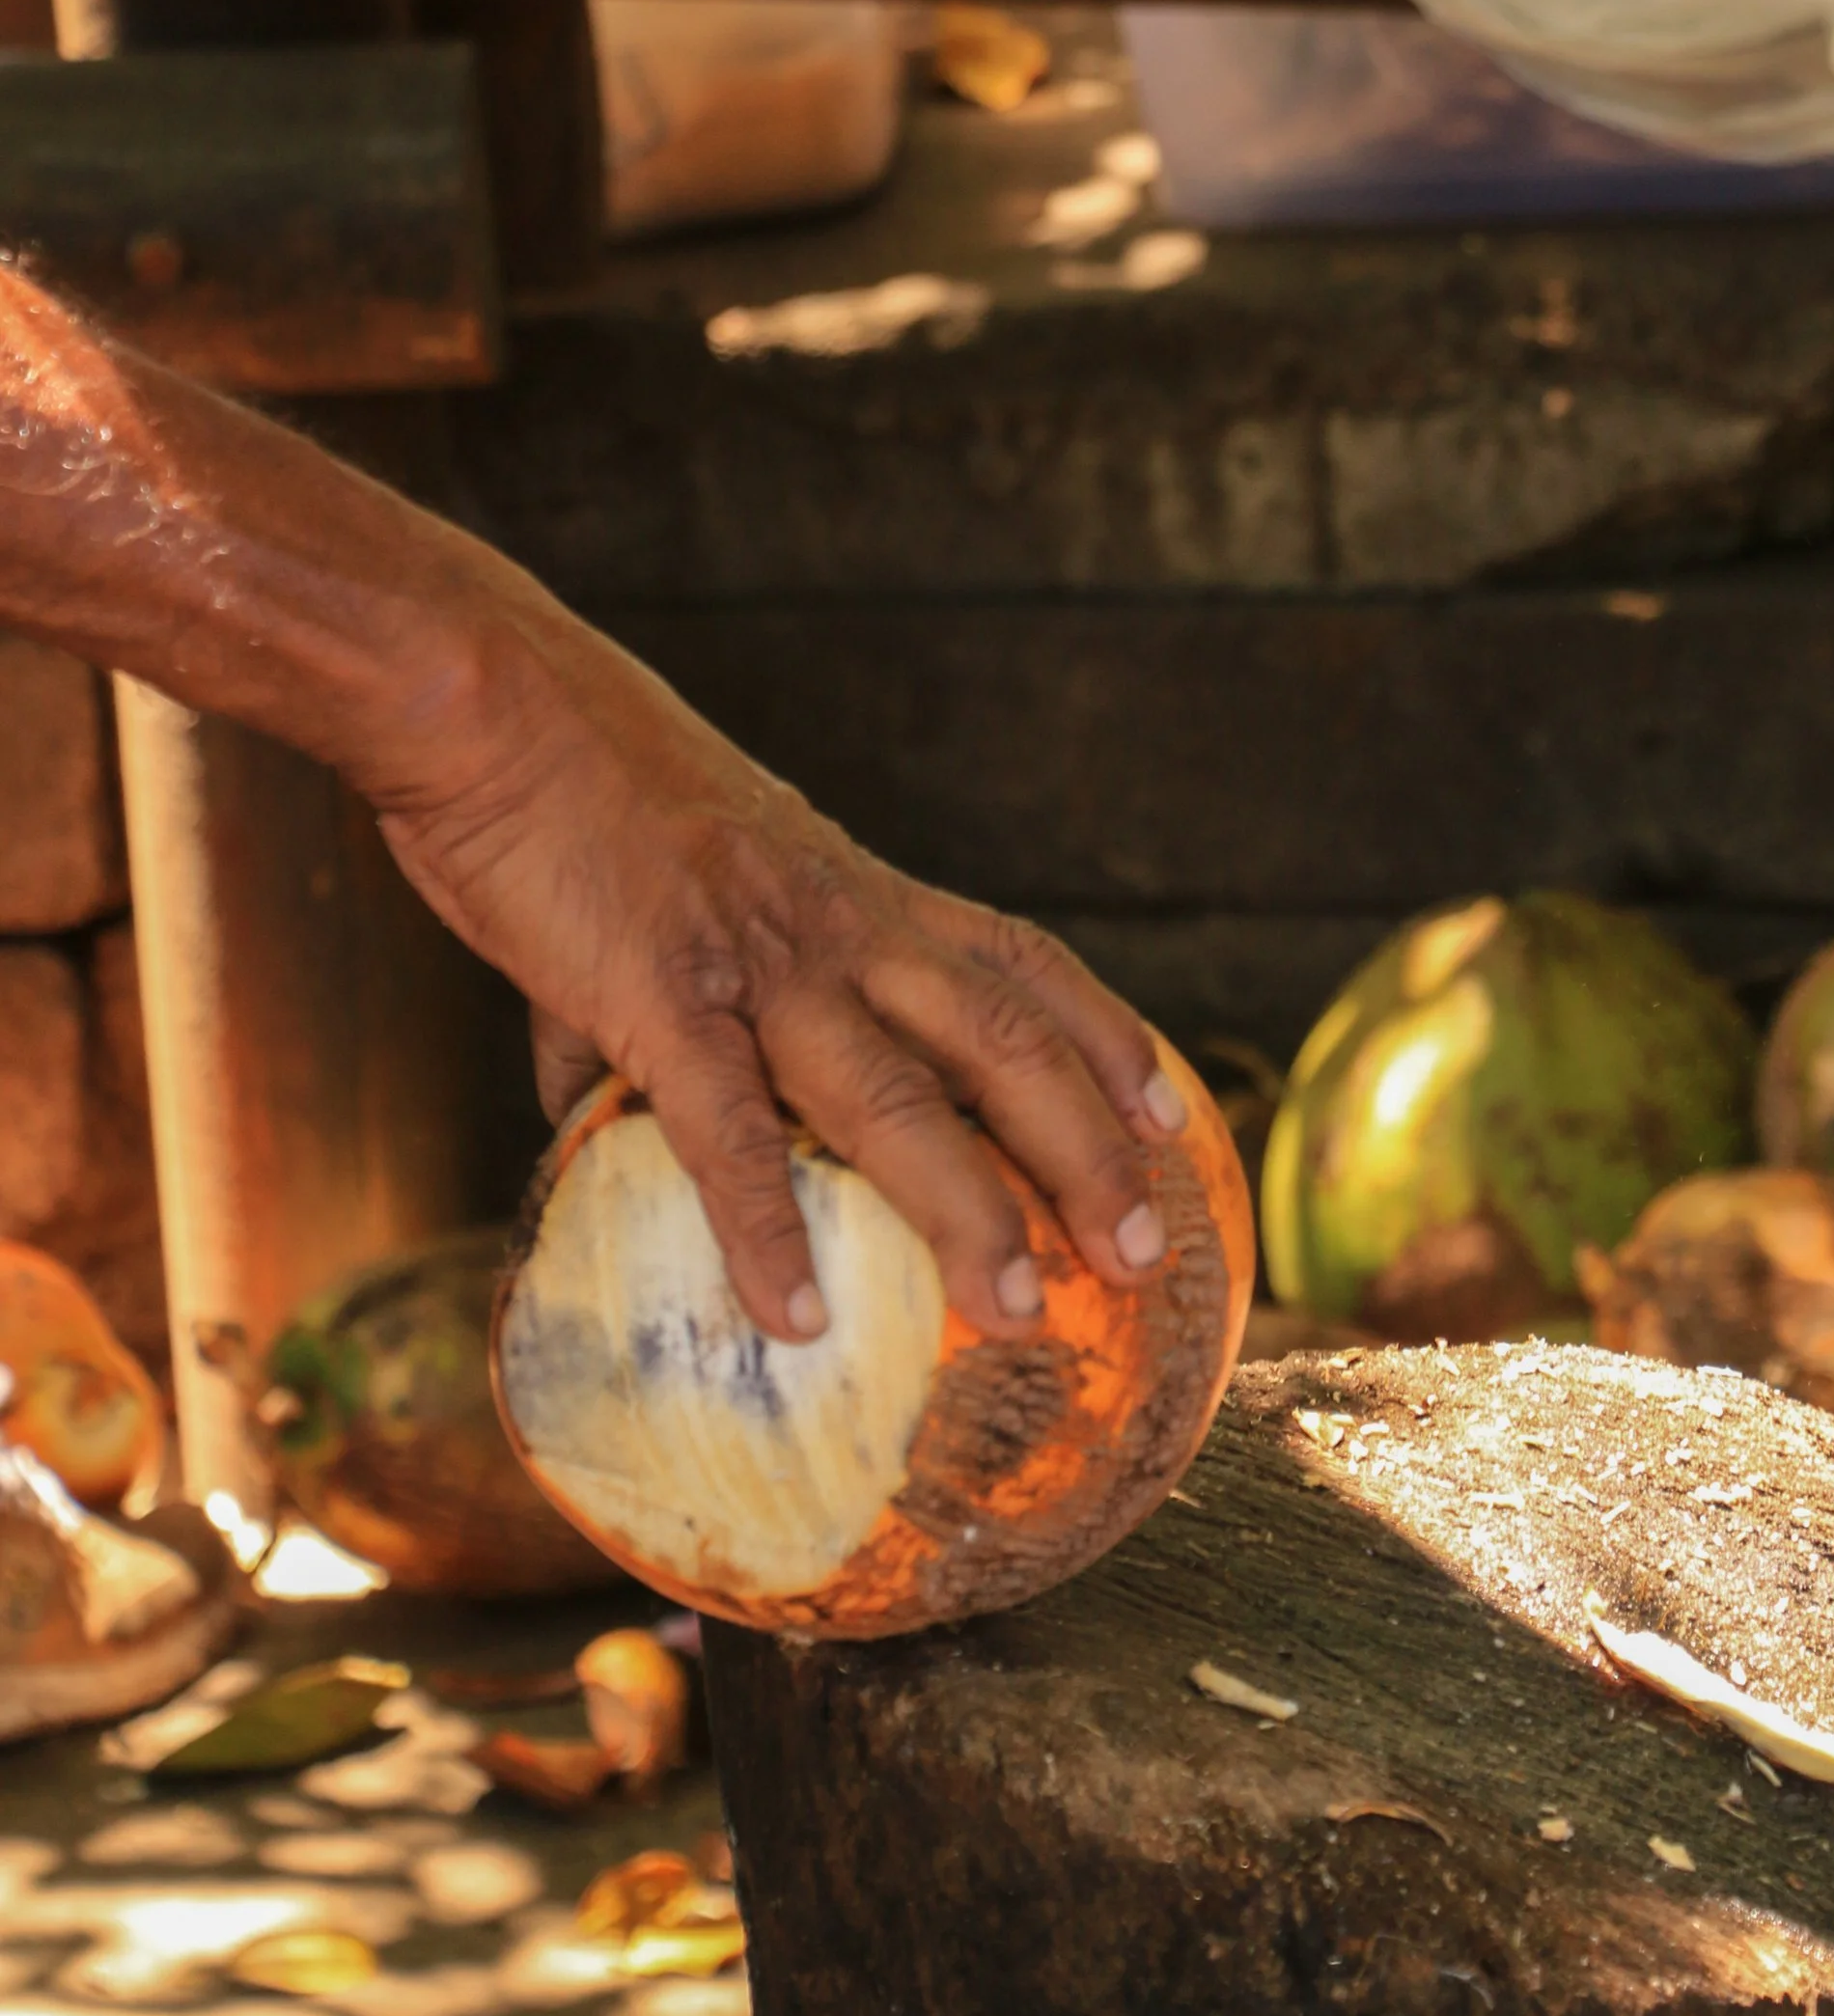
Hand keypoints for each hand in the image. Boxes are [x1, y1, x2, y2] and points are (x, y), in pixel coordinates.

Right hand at [369, 591, 1184, 1346]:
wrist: (486, 700)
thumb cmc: (566, 781)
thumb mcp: (667, 875)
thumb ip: (643, 1002)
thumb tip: (577, 1114)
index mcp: (851, 892)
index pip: (1017, 961)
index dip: (1101, 1036)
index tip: (1165, 1109)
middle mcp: (837, 924)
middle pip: (1003, 1040)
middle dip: (1086, 1147)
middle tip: (1143, 1249)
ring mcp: (758, 961)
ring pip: (898, 1096)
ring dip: (967, 1208)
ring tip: (1015, 1308)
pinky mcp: (660, 992)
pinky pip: (726, 1130)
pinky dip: (762, 1229)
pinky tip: (790, 1315)